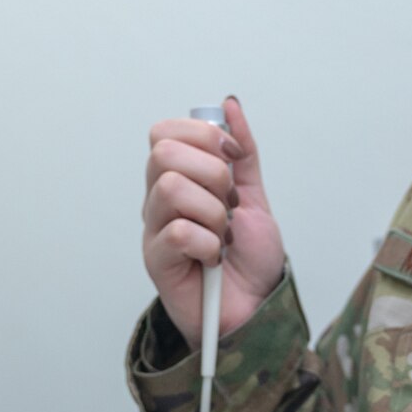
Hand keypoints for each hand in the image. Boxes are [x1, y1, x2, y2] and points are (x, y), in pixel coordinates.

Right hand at [141, 97, 285, 347]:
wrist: (257, 307)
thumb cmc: (250, 258)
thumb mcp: (254, 195)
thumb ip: (242, 152)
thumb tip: (230, 105)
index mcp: (179, 178)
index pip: (166, 132)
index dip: (203, 136)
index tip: (233, 159)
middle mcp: (158, 199)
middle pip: (163, 153)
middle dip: (212, 173)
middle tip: (229, 203)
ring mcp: (154, 229)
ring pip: (170, 188)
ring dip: (212, 212)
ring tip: (223, 235)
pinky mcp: (156, 261)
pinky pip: (176, 231)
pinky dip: (208, 243)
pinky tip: (215, 257)